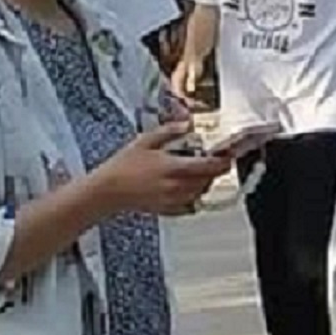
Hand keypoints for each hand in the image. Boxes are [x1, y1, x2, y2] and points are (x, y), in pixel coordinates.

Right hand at [91, 121, 227, 218]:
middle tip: (211, 160)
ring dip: (204, 181)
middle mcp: (177, 186)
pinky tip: (185, 186)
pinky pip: (191, 204)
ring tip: (194, 171)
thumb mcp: (145, 141)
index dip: (223, 161)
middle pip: (208, 179)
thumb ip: (169, 132)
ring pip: (201, 192)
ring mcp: (174, 200)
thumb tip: (187, 124)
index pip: (208, 166)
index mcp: (173, 167)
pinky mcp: (169, 210)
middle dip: (213, 170)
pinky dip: (194, 195)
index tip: (227, 156)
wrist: (108, 190)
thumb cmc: (123, 166)